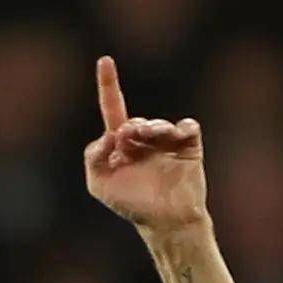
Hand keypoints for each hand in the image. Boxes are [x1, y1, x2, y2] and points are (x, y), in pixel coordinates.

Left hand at [84, 56, 206, 233]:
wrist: (166, 222)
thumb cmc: (131, 204)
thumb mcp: (99, 184)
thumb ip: (93, 157)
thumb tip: (111, 134)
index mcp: (122, 144)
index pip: (113, 109)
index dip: (108, 85)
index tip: (104, 60)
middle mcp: (144, 139)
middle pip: (134, 121)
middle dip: (131, 129)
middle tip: (130, 137)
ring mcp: (167, 141)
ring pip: (159, 124)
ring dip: (153, 129)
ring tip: (152, 138)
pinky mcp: (188, 146)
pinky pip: (187, 126)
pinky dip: (182, 128)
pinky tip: (178, 136)